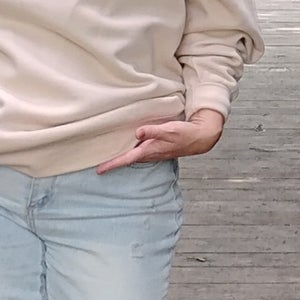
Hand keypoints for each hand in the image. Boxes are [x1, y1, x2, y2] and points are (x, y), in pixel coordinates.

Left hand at [96, 108, 224, 172]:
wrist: (200, 138)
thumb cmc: (185, 133)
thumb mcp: (169, 129)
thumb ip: (153, 131)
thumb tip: (137, 133)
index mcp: (149, 151)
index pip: (126, 159)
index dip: (112, 164)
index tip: (99, 170)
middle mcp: (150, 154)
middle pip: (127, 160)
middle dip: (114, 163)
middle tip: (99, 166)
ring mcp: (154, 153)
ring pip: (134, 157)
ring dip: (122, 158)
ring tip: (110, 157)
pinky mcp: (158, 149)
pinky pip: (141, 153)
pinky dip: (132, 152)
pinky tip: (131, 147)